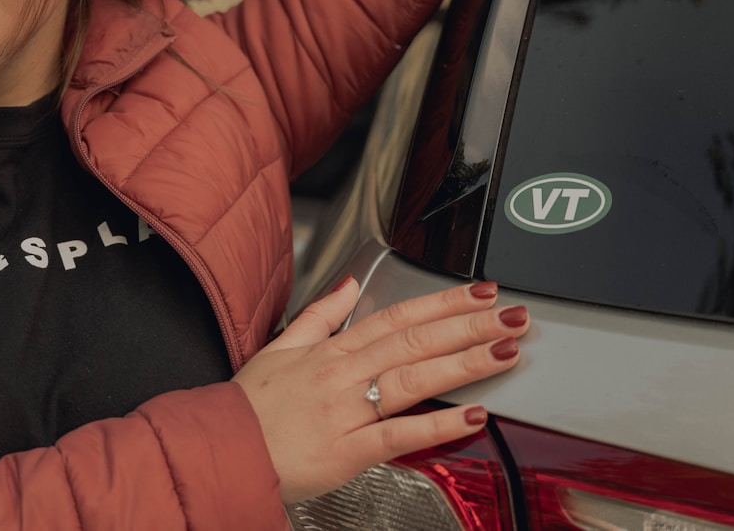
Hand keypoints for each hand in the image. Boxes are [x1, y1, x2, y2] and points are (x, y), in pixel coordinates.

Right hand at [232, 278, 529, 502]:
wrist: (221, 450)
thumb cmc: (248, 407)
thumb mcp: (280, 346)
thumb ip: (321, 314)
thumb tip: (351, 284)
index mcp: (332, 350)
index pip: (397, 316)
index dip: (442, 302)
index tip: (480, 292)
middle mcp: (343, 375)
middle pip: (415, 341)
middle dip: (468, 325)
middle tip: (512, 315)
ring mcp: (346, 411)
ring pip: (413, 380)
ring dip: (464, 363)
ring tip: (504, 351)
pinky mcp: (347, 451)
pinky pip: (398, 435)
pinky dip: (437, 426)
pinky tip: (472, 416)